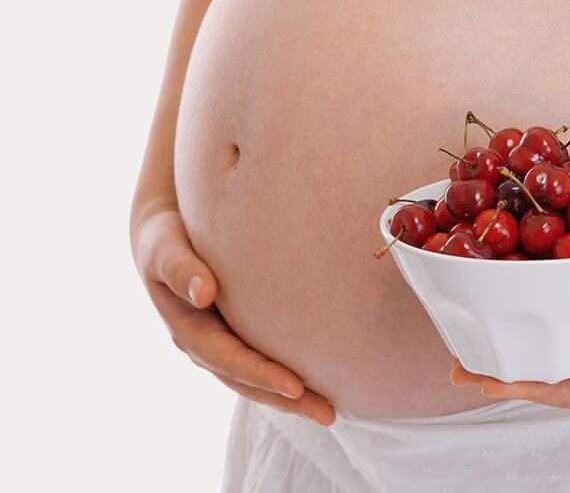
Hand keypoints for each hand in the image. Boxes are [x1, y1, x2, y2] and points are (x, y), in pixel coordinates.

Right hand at [131, 204, 334, 424]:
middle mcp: (205, 344)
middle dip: (285, 400)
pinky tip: (320, 383)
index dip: (259, 374)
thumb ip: (179, 268)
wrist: (164, 232)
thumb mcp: (163, 248)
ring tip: (330, 411)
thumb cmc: (165, 238)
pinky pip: (264, 359)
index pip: (228, 359)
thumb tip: (203, 293)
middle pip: (247, 381)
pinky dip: (288, 375)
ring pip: (257, 378)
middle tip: (327, 414)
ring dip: (292, 398)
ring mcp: (221, 342)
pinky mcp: (237, 332)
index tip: (295, 387)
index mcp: (187, 329)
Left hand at [450, 231, 569, 407]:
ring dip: (507, 355)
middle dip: (508, 379)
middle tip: (460, 369)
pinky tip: (490, 314)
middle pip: (555, 380)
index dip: (535, 390)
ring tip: (460, 350)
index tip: (494, 382)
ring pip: (549, 358)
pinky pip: (553, 330)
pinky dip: (520, 325)